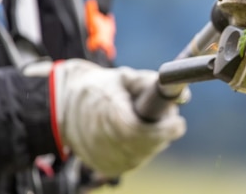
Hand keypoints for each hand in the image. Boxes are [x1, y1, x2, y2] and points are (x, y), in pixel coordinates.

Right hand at [25, 59, 185, 176]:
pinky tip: (138, 136)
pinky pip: (134, 161)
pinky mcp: (105, 168)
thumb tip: (182, 94)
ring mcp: (105, 158)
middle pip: (147, 145)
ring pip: (143, 155)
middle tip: (169, 120)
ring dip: (153, 141)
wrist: (63, 107)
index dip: (164, 129)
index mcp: (109, 116)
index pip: (143, 132)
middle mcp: (105, 141)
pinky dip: (141, 150)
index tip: (177, 122)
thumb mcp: (122, 77)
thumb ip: (150, 83)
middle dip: (162, 132)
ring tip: (149, 123)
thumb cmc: (96, 88)